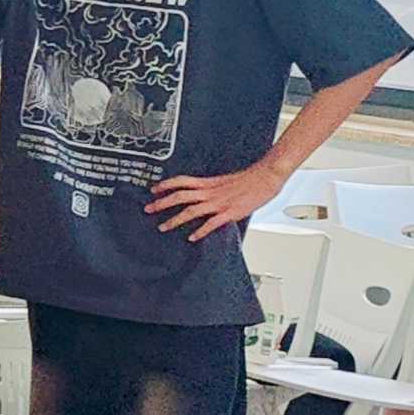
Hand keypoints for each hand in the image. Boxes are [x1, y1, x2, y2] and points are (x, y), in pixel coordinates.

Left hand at [144, 159, 284, 241]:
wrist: (265, 177)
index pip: (181, 181)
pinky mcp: (229, 213)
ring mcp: (218, 203)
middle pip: (179, 196)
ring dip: (174, 220)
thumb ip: (212, 188)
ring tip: (162, 227)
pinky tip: (192, 238)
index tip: (153, 189)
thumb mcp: (224, 181)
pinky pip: (210, 224)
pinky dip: (200, 231)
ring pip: (190, 211)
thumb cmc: (248, 179)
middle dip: (162, 203)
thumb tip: (203, 194)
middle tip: (148, 209)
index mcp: (208, 183)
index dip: (166, 185)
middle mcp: (210, 192)